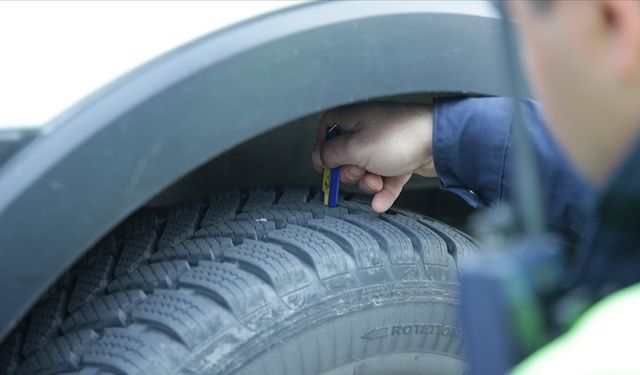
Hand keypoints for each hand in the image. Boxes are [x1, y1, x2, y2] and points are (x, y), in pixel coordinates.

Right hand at [312, 102, 435, 212]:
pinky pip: (386, 178)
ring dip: (369, 183)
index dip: (323, 148)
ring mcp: (386, 145)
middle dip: (351, 172)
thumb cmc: (399, 137)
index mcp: (353, 119)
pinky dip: (384, 190)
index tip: (323, 166)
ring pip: (366, 170)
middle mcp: (369, 129)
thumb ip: (331, 154)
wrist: (440, 141)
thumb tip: (318, 157)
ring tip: (379, 182)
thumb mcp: (355, 148)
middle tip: (359, 173)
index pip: (327, 129)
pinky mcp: (401, 159)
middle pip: (346, 156)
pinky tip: (380, 203)